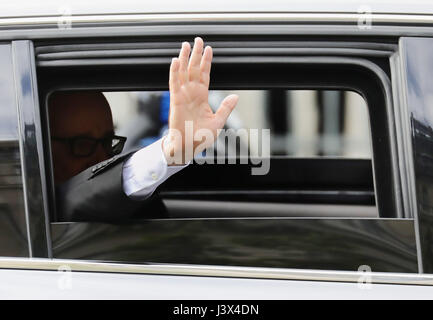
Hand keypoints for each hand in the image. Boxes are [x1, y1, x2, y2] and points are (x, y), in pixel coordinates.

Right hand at [163, 37, 238, 164]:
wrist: (188, 147)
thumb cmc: (201, 137)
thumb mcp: (218, 121)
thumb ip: (226, 107)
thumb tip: (236, 96)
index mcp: (202, 97)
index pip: (204, 75)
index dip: (206, 62)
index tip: (209, 49)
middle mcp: (192, 93)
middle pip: (193, 69)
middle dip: (195, 54)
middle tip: (197, 39)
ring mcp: (183, 96)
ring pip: (183, 73)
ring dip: (184, 58)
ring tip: (185, 45)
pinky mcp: (176, 101)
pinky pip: (174, 84)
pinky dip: (175, 73)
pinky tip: (175, 61)